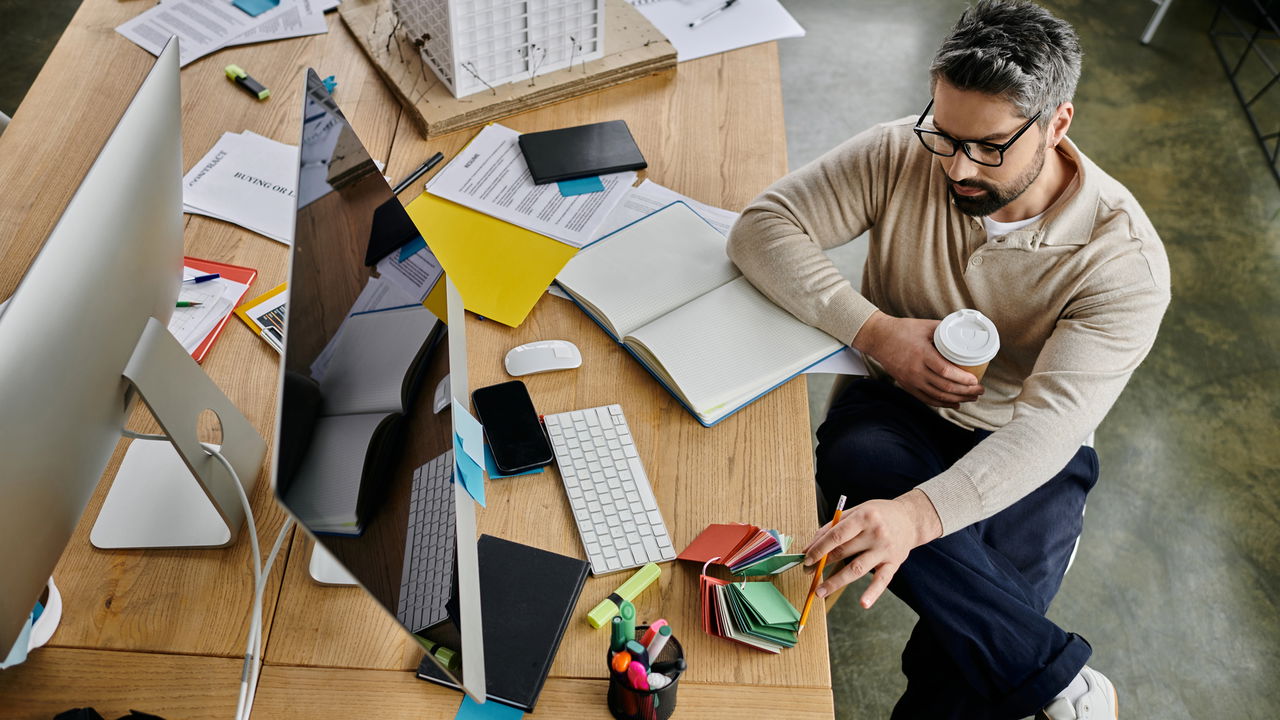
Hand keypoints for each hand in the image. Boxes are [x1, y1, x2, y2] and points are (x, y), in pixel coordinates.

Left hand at [802, 490, 941, 608]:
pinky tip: (863, 603)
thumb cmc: (878, 514)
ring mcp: (885, 550)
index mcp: (864, 517)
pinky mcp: (894, 564)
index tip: (806, 558)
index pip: (836, 535)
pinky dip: (872, 593)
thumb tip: (811, 545)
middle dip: (822, 564)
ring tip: (820, 591)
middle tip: (808, 572)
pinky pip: (882, 581)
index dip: (819, 548)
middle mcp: (876, 533)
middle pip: (843, 552)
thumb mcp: (857, 511)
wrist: (911, 519)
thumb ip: (834, 526)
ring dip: (835, 582)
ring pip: (856, 569)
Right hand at [853, 311, 982, 408]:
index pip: (946, 371)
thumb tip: (964, 333)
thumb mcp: (925, 326)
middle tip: (980, 390)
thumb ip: (945, 330)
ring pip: (938, 396)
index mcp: (922, 354)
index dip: (963, 378)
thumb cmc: (902, 330)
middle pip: (945, 387)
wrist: (879, 339)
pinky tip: (954, 404)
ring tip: (972, 397)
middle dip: (966, 391)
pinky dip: (942, 404)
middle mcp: (916, 371)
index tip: (976, 380)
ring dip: (958, 399)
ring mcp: (911, 380)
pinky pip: (926, 399)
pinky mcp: (907, 386)